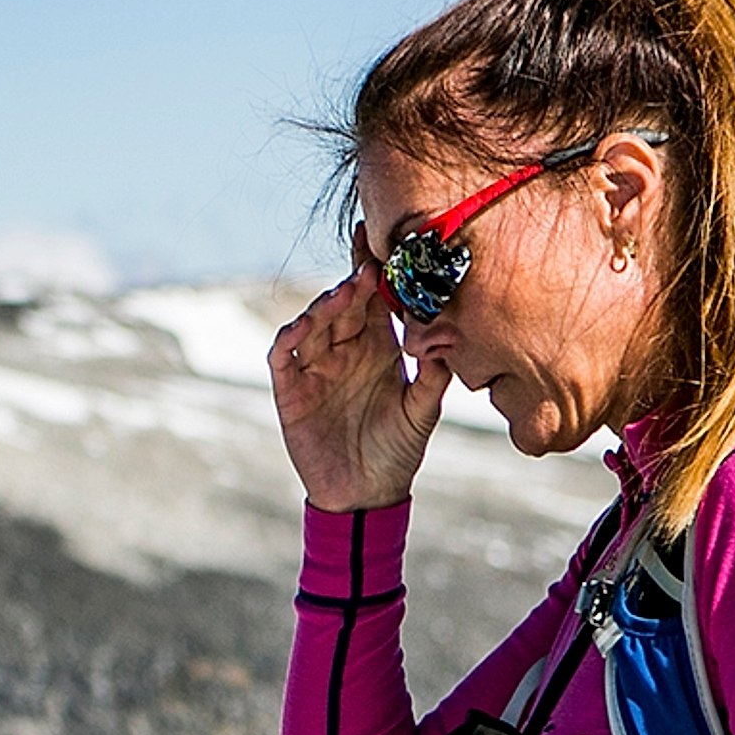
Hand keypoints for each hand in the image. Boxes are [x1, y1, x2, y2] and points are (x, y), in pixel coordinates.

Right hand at [270, 265, 449, 513]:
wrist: (366, 494)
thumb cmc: (397, 451)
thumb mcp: (424, 409)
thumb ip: (435, 373)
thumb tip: (450, 334)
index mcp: (379, 348)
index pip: (375, 300)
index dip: (375, 270)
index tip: (380, 239)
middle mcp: (346, 351)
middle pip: (344, 304)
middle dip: (353, 282)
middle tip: (368, 266)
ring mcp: (316, 369)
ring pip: (314, 323)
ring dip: (325, 306)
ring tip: (343, 295)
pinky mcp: (291, 392)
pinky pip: (283, 356)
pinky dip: (289, 338)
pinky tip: (303, 326)